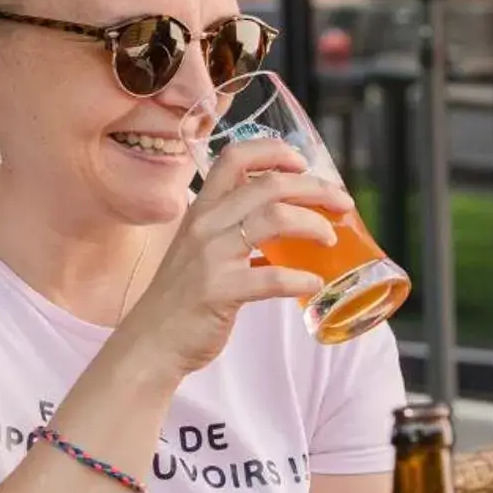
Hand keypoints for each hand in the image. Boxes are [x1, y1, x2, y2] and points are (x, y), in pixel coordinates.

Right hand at [113, 138, 351, 378]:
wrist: (150, 341)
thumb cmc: (184, 296)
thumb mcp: (203, 248)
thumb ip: (236, 228)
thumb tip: (291, 219)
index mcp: (203, 209)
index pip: (235, 157)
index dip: (274, 151)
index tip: (302, 162)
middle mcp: (205, 224)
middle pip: (269, 185)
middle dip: (315, 189)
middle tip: (342, 204)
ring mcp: (210, 256)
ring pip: (275, 218)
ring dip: (313, 225)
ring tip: (330, 240)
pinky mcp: (219, 291)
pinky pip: (271, 277)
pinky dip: (300, 279)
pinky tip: (314, 283)